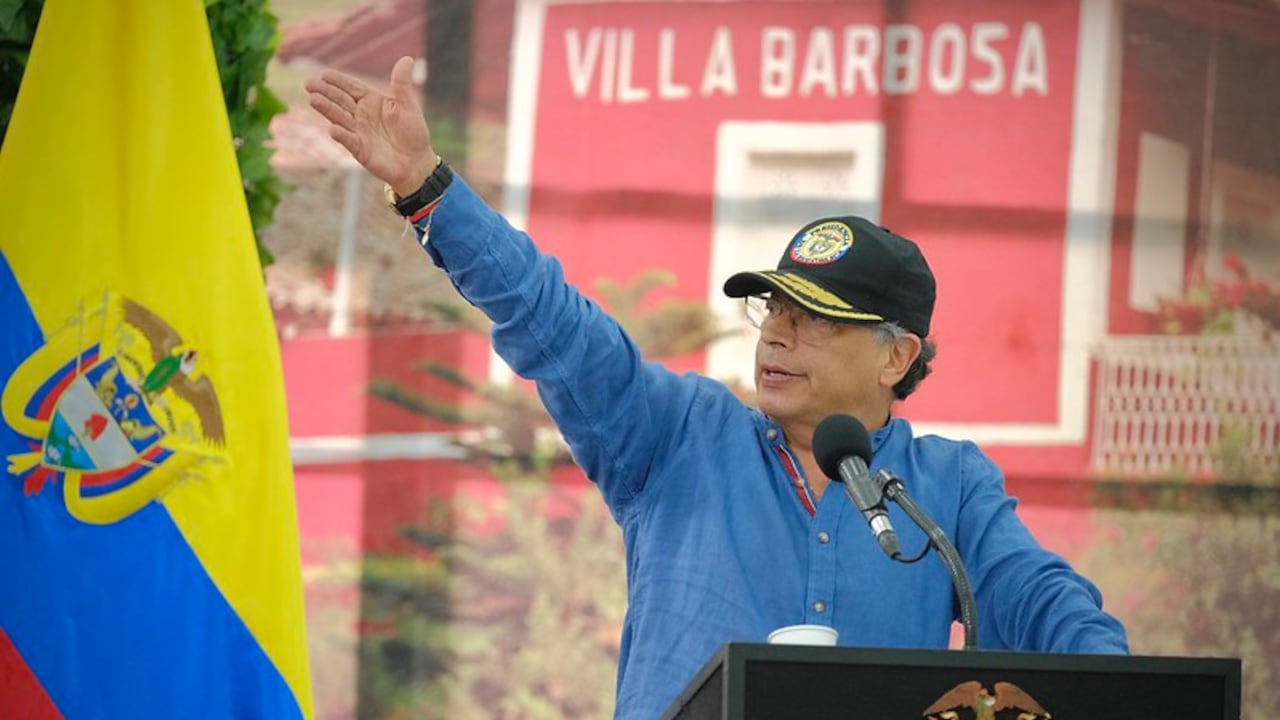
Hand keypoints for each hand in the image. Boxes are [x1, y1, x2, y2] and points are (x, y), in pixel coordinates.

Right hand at [305, 56, 438, 196]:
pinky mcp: (360, 150)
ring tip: (313, 100)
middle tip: (309, 83)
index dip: (338, 81)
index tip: (324, 74)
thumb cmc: (412, 132)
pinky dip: (341, 135)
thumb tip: (407, 59)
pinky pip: (348, 140)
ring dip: (326, 109)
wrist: (416, 162)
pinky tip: (332, 129)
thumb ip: (402, 84)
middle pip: (340, 100)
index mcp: (371, 101)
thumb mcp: (408, 105)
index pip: (351, 87)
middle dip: (325, 92)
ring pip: (339, 118)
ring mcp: (358, 132)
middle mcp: (360, 115)